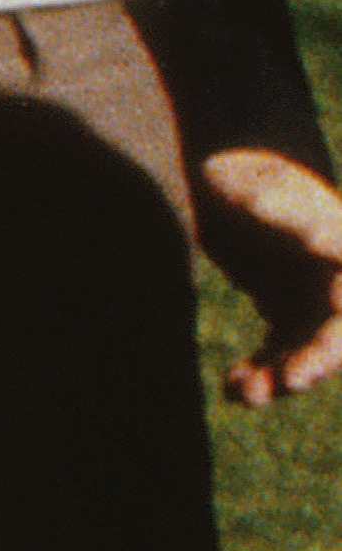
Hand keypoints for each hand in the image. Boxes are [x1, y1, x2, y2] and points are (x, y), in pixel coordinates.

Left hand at [198, 145, 341, 407]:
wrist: (220, 157)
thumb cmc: (244, 165)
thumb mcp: (262, 187)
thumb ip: (292, 215)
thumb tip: (333, 243)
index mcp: (341, 252)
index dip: (328, 351)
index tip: (298, 376)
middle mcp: (335, 281)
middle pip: (329, 341)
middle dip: (301, 370)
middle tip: (266, 390)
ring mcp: (311, 295)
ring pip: (305, 351)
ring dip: (278, 377)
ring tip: (241, 393)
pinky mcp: (284, 305)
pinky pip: (281, 349)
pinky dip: (262, 369)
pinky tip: (234, 385)